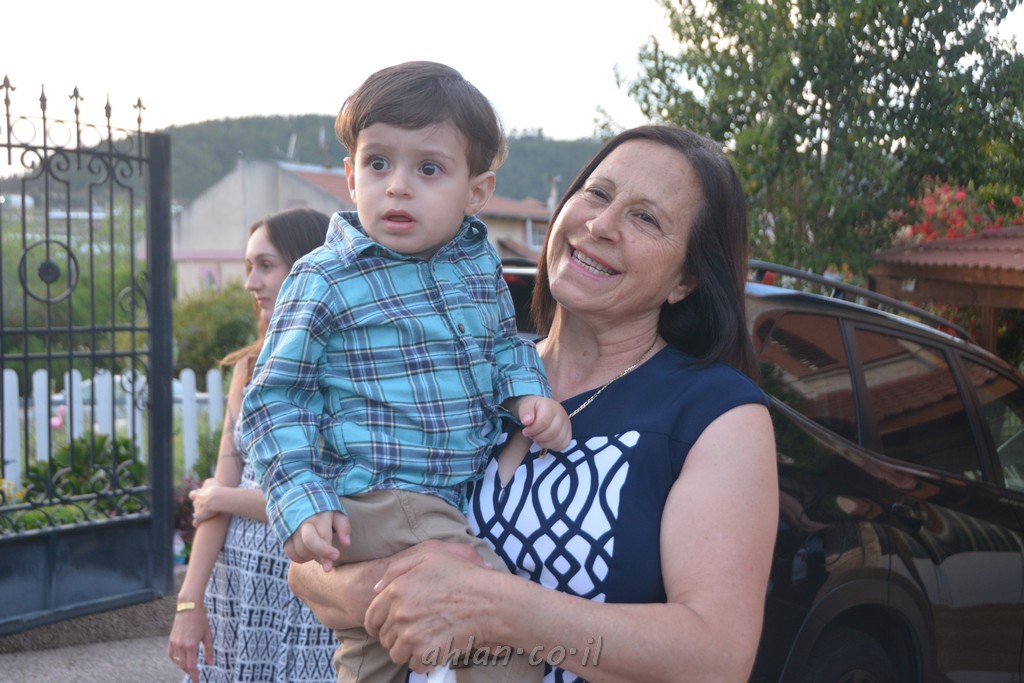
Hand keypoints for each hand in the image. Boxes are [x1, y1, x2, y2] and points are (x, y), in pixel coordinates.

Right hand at [168, 607, 212, 680]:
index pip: (192, 666)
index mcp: (191, 645)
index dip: (194, 675)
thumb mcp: (208, 635)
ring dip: (183, 666)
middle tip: (195, 674)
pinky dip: (176, 660)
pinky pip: (171, 655)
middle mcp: (181, 646)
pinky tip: (181, 659)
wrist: (189, 607)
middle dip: (190, 671)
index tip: (197, 681)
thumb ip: (208, 650)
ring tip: (190, 667)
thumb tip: (210, 663)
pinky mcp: (171, 640)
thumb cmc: (200, 620)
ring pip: (177, 661)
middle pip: (183, 665)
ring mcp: (174, 643)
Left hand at [189, 478, 224, 525]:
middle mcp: (195, 502)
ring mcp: (196, 510)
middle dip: (199, 505)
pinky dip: (196, 523)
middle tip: (206, 505)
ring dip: (200, 513)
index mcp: (198, 494)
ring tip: (206, 515)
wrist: (216, 498)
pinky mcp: (199, 517)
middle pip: (195, 504)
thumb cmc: (216, 488)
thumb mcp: (211, 481)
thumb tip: (207, 483)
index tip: (200, 495)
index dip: (195, 495)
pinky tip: (197, 525)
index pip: (192, 494)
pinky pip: (196, 522)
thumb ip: (208, 482)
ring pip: (195, 512)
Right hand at [284, 511, 349, 570]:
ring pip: (300, 550)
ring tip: (318, 552)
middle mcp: (304, 522)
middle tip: (328, 567)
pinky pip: (289, 552)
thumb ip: (343, 527)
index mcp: (319, 516)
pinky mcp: (283, 534)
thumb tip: (347, 544)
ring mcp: (292, 528)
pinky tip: (307, 554)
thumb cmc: (322, 510)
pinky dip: (299, 558)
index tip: (336, 557)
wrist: (298, 499)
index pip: (323, 535)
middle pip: (309, 542)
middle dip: (320, 555)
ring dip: (311, 557)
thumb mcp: (336, 513)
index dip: (328, 550)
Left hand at [366, 541, 494, 672]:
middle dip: (396, 637)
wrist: (488, 601)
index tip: (389, 627)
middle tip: (417, 630)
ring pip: (397, 654)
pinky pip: (415, 665)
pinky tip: (436, 647)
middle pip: (384, 638)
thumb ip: (397, 568)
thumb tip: (376, 588)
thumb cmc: (462, 576)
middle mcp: (400, 614)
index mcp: (396, 591)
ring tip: (427, 639)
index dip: (378, 625)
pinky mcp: (426, 652)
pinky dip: (424, 660)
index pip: (371, 617)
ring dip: (409, 650)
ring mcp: (412, 635)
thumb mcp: (428, 556)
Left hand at [518, 395, 571, 451]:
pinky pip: (563, 445)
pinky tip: (545, 441)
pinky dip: (553, 446)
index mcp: (551, 407)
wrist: (542, 408)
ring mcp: (567, 424)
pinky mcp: (569, 433)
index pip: (543, 422)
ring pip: (558, 441)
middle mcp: (562, 415)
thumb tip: (527, 421)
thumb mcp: (526, 406)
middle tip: (531, 435)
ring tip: (537, 438)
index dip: (533, 430)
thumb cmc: (533, 408)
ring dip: (544, 443)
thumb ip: (525, 412)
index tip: (525, 431)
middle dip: (538, 438)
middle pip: (552, 433)